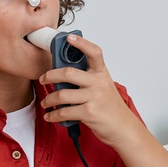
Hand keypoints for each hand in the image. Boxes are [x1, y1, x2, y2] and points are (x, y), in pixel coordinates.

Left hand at [39, 33, 144, 149]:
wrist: (123, 128)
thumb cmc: (111, 108)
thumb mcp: (103, 88)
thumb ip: (87, 79)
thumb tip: (62, 76)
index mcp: (102, 74)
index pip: (94, 53)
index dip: (81, 43)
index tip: (69, 38)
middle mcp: (98, 83)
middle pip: (68, 73)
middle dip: (50, 76)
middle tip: (43, 79)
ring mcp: (94, 98)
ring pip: (62, 94)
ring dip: (49, 99)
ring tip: (46, 102)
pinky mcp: (89, 113)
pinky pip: (64, 112)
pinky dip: (53, 115)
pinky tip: (50, 115)